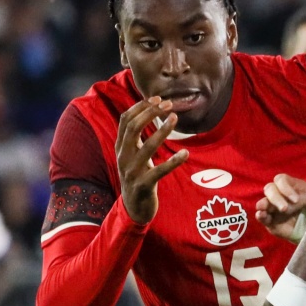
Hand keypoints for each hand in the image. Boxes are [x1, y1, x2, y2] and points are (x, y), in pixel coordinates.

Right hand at [118, 97, 189, 223]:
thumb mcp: (133, 155)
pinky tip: (185, 154)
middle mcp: (123, 157)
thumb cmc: (138, 176)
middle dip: (151, 113)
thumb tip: (147, 111)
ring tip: (175, 118)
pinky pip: (160, 171)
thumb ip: (136, 138)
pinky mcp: (143, 185)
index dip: (140, 107)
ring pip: (147, 147)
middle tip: (169, 105)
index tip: (157, 98)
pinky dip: (173, 162)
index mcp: (121, 147)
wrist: (134, 208)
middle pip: (134, 128)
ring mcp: (132, 171)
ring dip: (162, 130)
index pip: (126, 120)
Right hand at [254, 174, 305, 243]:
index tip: (296, 199)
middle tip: (284, 208)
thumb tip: (293, 201)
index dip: (285, 188)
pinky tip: (261, 215)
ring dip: (264, 205)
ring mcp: (275, 210)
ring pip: (264, 202)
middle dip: (276, 197)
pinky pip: (263, 218)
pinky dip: (261, 216)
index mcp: (293, 187)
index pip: (281, 180)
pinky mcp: (273, 223)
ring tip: (263, 210)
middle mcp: (281, 196)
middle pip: (270, 189)